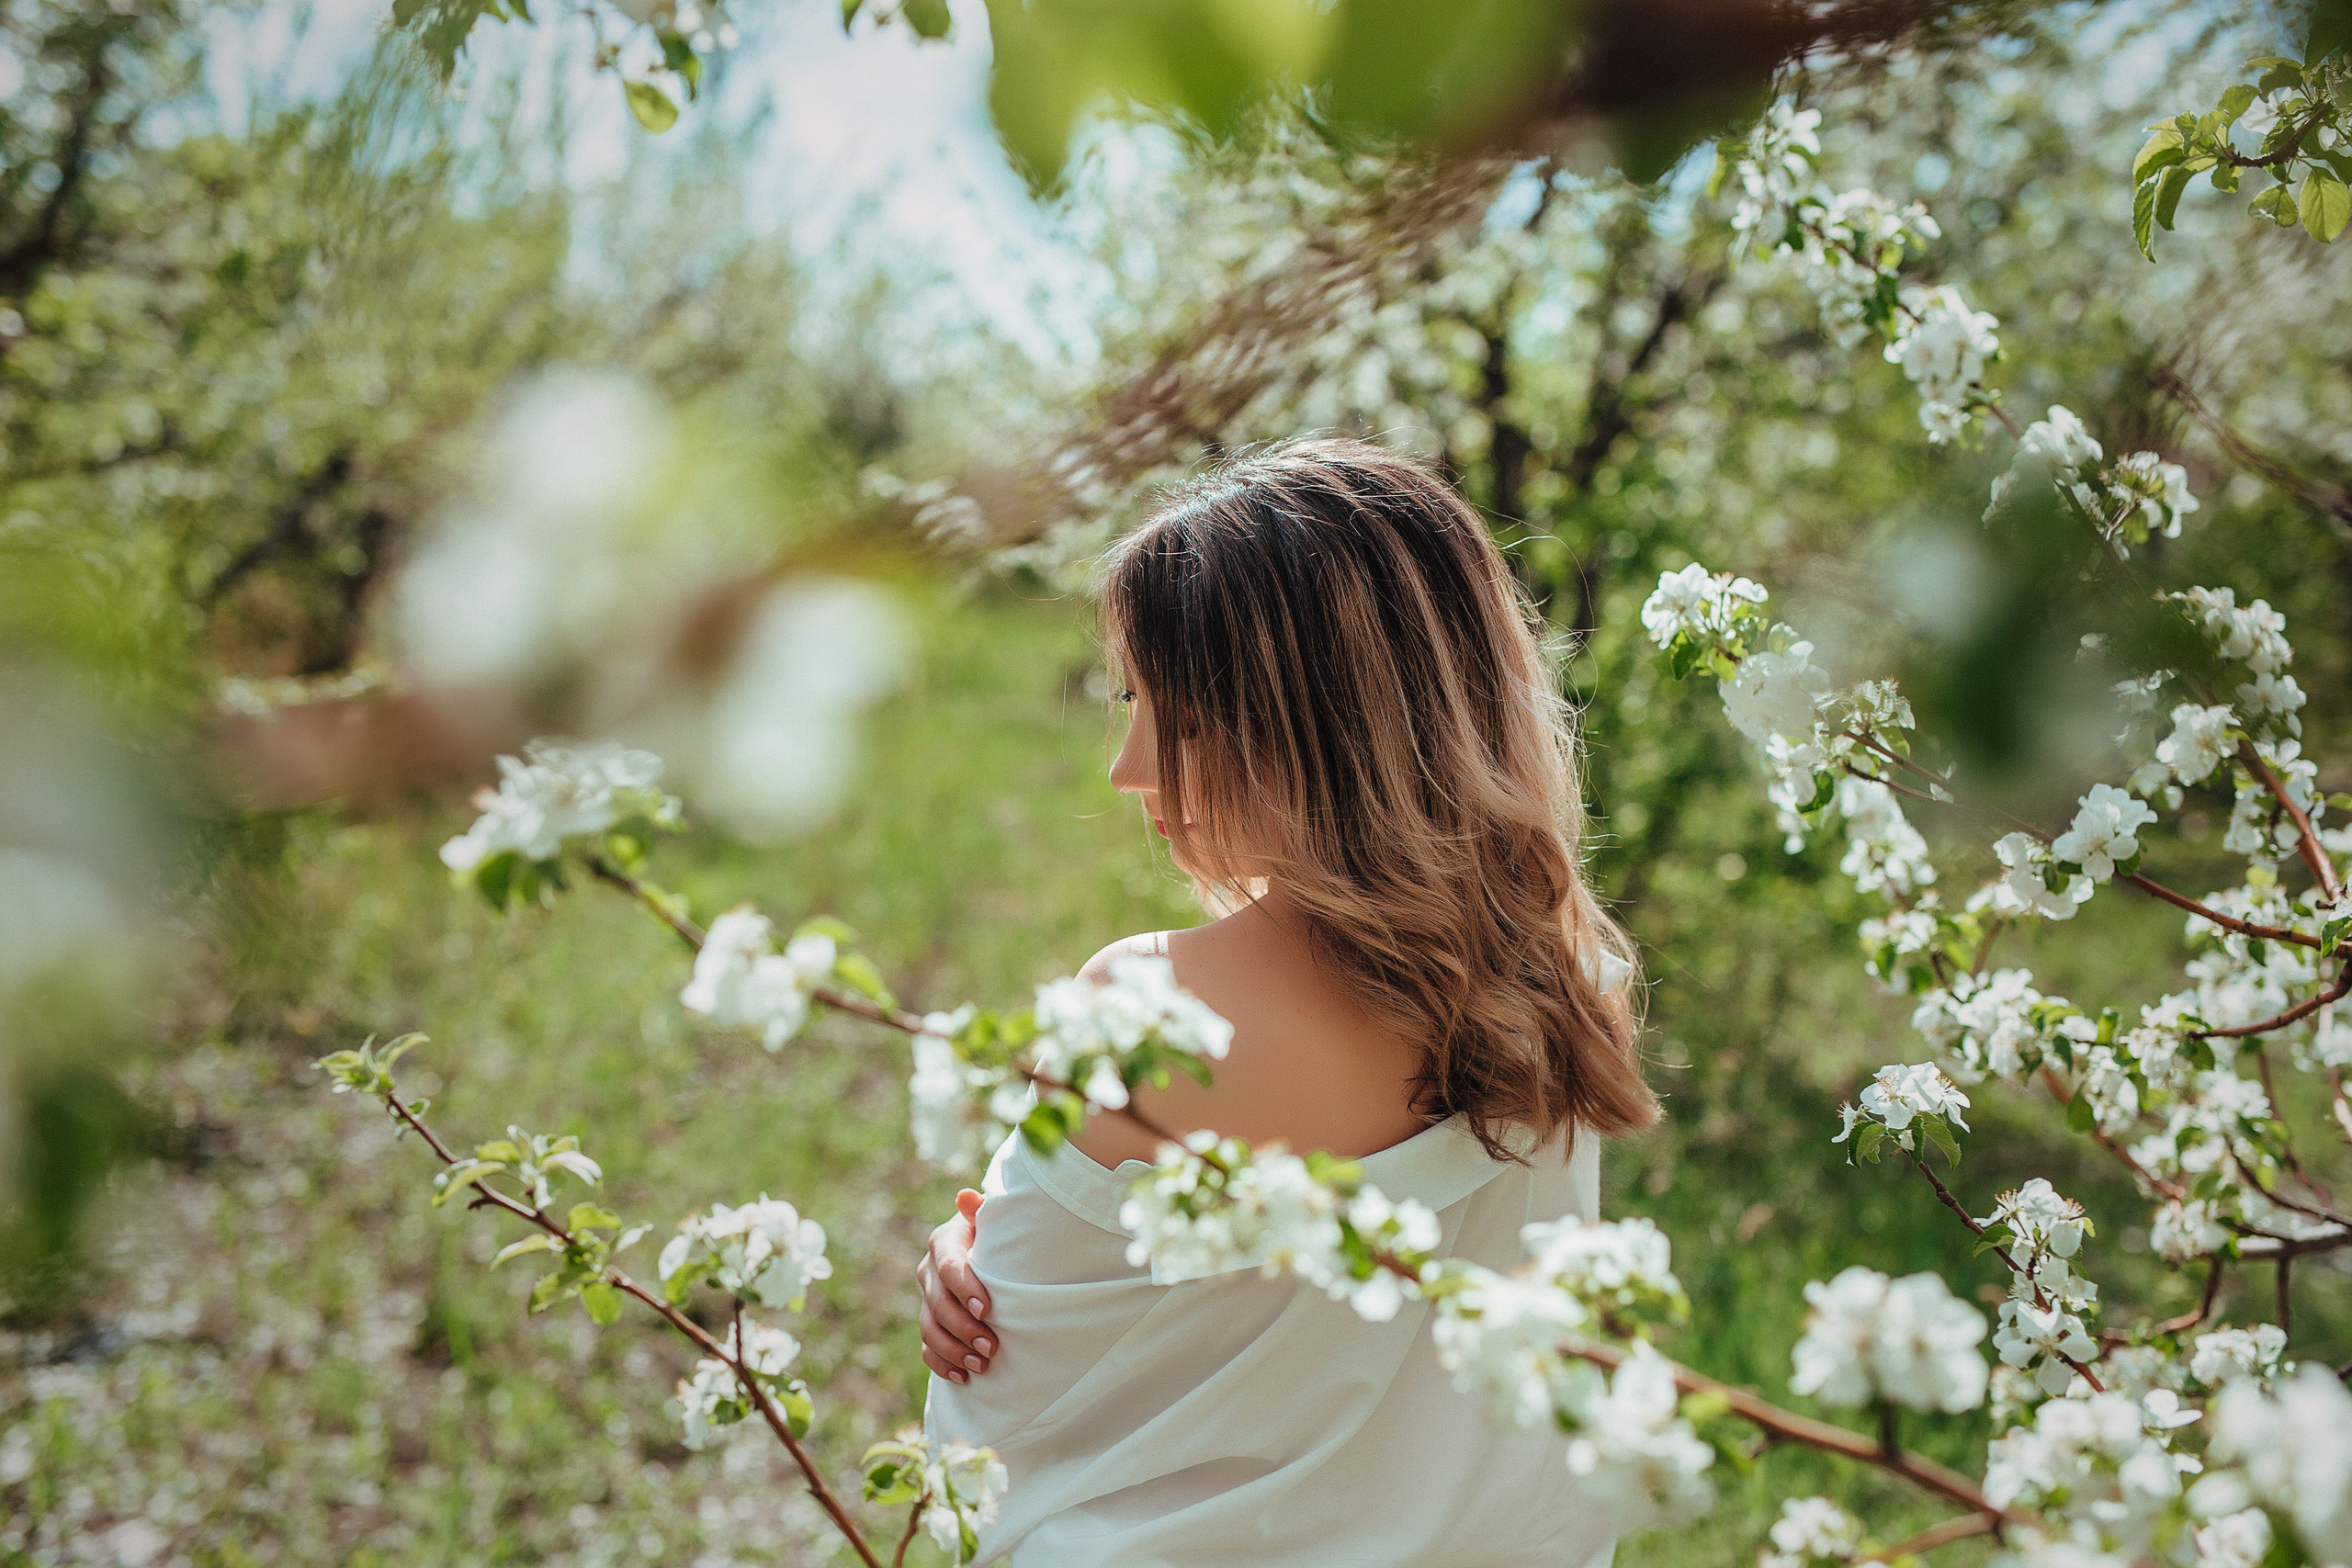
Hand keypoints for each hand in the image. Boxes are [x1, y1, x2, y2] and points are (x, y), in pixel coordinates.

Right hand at [917, 1188, 994, 1383]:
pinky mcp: (930, 1322)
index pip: (949, 1267)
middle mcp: (930, 1271)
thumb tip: (967, 1196)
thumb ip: (982, 1211)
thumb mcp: (993, 1220)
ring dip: (954, 1350)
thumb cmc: (998, 1234)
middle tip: (990, 1348)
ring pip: (929, 1329)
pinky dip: (942, 1364)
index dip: (965, 1289)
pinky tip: (961, 1377)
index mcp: (945, 1242)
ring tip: (980, 1366)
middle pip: (938, 1304)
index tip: (987, 1310)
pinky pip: (926, 1348)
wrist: (992, 1252)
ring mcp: (927, 1299)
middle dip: (963, 1328)